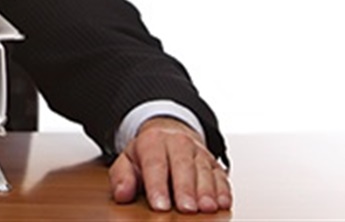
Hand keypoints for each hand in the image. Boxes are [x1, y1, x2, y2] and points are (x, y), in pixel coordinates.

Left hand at [109, 116, 231, 213]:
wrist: (169, 135)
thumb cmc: (147, 154)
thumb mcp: (127, 161)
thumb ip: (122, 177)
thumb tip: (121, 194)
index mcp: (153, 141)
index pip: (155, 164)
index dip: (157, 186)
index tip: (159, 206)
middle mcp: (178, 143)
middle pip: (183, 165)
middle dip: (185, 189)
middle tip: (185, 209)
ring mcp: (199, 152)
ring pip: (204, 170)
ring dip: (207, 191)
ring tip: (206, 208)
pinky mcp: (214, 163)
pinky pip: (221, 175)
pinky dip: (223, 190)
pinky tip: (222, 203)